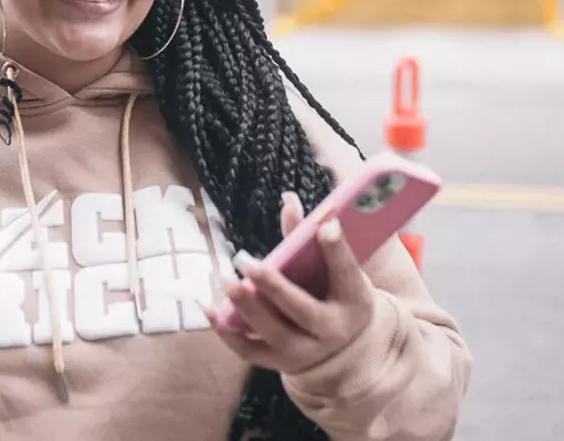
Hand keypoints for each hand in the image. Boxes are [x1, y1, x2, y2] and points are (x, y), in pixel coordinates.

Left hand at [204, 192, 375, 375]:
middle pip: (300, 309)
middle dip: (272, 284)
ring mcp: (305, 351)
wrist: (344, 350)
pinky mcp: (280, 363)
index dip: (336, 250)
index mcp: (353, 300)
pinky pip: (249, 351)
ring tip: (224, 280)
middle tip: (244, 260)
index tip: (324, 226)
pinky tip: (209, 308)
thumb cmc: (334, 295)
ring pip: (272, 331)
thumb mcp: (336, 271)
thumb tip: (287, 199)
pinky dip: (226, 332)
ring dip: (245, 307)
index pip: (347, 273)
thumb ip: (307, 238)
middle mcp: (331, 330)